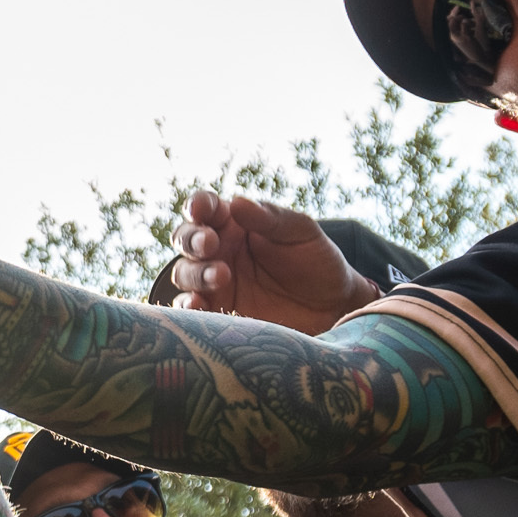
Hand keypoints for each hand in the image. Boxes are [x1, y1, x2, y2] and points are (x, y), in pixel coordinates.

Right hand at [168, 192, 381, 332]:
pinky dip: (187, 307)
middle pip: (185, 240)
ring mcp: (215, 284)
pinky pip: (190, 310)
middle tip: (210, 244)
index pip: (205, 208)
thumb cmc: (317, 261)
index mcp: (234, 223)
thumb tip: (236, 202)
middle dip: (191, 240)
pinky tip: (198, 305)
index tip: (199, 209)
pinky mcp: (218, 314)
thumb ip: (269, 218)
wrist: (334, 307)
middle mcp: (218, 251)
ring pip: (184, 273)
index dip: (197, 205)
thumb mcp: (300, 231)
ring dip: (195, 272)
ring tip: (221, 276)